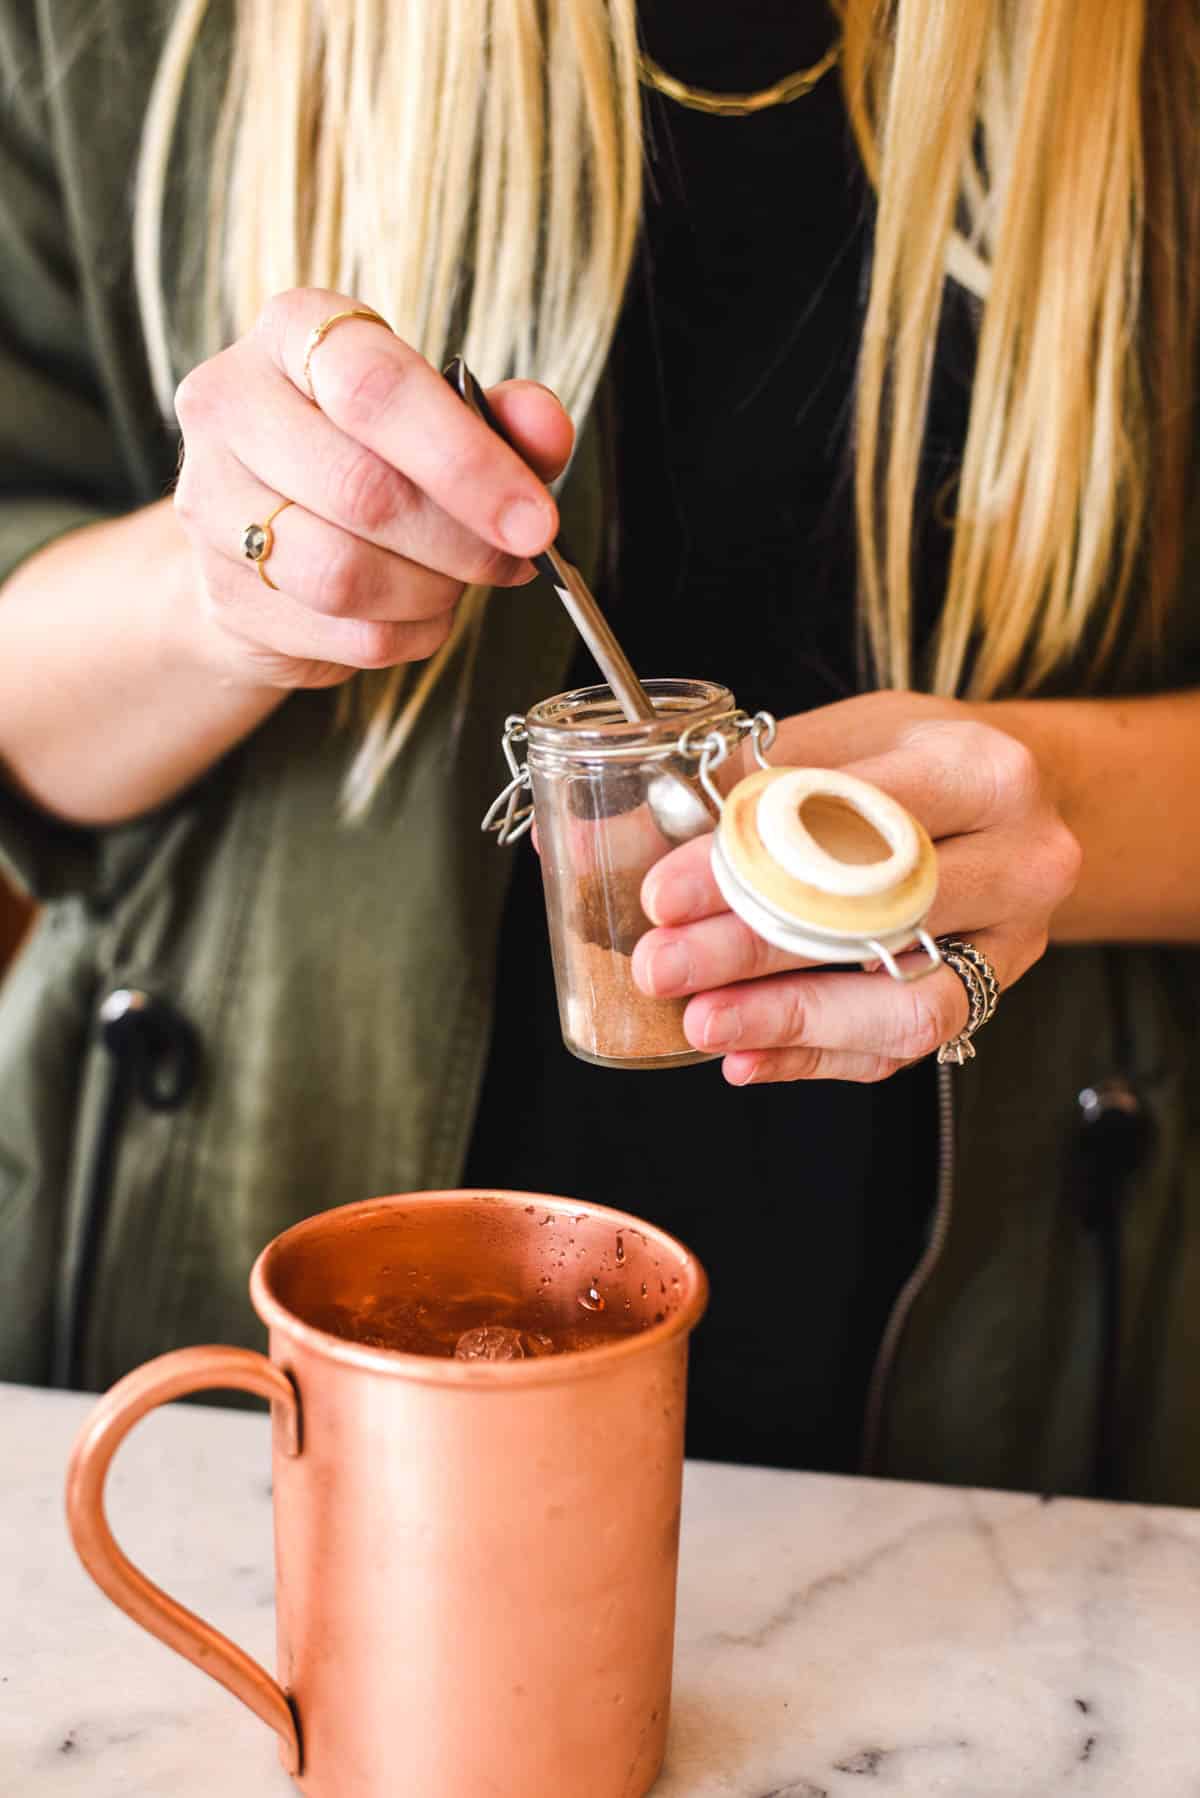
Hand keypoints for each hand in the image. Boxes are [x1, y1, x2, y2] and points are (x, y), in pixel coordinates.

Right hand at [172, 289, 571, 687]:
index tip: (533, 518)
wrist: (267, 533)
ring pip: (344, 574)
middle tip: (513, 557)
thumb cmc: (365, 457)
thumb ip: (502, 418)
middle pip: (362, 491)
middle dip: (463, 540)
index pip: (376, 388)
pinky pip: (342, 633)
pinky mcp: (222, 592)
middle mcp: (231, 406)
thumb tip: (545, 427)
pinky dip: (407, 634)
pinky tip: (419, 611)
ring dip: (432, 591)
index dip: (468, 461)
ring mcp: (210, 503)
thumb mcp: (441, 417)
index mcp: (292, 333)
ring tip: (457, 580)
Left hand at [631, 692, 1081, 1084]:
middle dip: (753, 951)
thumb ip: (736, 784)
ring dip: (790, 1022)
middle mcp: (1020, 859)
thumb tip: (602, 833)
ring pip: (905, 1007)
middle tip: (661, 967)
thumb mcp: (840, 736)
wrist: (1014, 800)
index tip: (661, 894)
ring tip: (702, 1026)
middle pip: (877, 920)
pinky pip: (903, 1050)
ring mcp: (1015, 941)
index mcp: (979, 769)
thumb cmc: (911, 760)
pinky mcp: (993, 995)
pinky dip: (817, 1056)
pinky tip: (746, 1057)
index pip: (851, 825)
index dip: (749, 864)